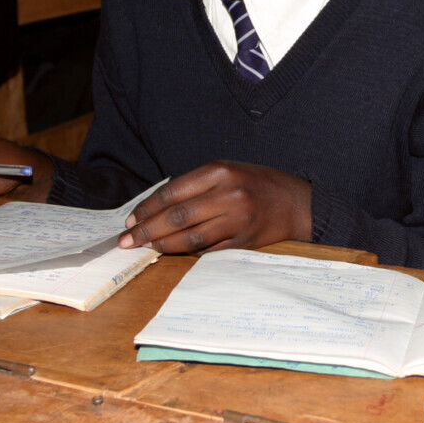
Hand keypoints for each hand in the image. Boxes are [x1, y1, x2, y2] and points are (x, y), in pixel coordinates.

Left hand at [119, 161, 311, 253]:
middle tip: (126, 240)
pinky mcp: (243, 242)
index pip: (172, 192)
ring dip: (162, 245)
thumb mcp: (228, 172)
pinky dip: (186, 252)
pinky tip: (172, 251)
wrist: (297, 203)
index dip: (147, 208)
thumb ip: (195, 186)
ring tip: (145, 247)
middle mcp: (228, 194)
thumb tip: (156, 209)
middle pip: (176, 217)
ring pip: (189, 238)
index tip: (131, 219)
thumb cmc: (257, 184)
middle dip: (146, 230)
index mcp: (220, 171)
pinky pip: (207, 250)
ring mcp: (237, 220)